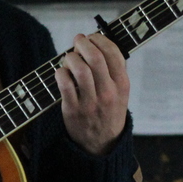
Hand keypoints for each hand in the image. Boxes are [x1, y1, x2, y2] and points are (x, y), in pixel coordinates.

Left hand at [57, 32, 129, 155]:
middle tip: (78, 40)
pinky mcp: (73, 110)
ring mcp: (90, 102)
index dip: (100, 39)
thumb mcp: (121, 92)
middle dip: (83, 43)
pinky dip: (60, 72)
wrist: (102, 144)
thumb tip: (97, 42)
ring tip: (69, 57)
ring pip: (79, 69)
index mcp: (122, 85)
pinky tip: (61, 72)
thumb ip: (113, 70)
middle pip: (95, 58)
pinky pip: (64, 84)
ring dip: (71, 57)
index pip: (114, 53)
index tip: (92, 37)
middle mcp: (108, 93)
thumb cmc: (109, 111)